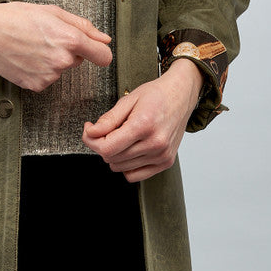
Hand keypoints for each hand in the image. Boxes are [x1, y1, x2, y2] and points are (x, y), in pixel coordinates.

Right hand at [0, 0, 111, 91]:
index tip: (96, 51)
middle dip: (67, 50)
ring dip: (51, 60)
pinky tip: (25, 57)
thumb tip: (104, 39)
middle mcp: (62, 60)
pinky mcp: (36, 85)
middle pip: (78, 60)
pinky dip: (39, 70)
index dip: (100, 52)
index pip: (104, 56)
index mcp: (70, 39)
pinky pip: (46, 79)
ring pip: (61, 69)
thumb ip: (83, 26)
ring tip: (31, 46)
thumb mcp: (53, 12)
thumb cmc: (17, 17)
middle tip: (45, 37)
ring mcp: (49, 75)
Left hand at [82, 60, 203, 181]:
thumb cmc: (156, 95)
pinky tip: (129, 149)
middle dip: (101, 144)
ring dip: (114, 154)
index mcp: (143, 125)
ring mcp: (162, 155)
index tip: (89, 130)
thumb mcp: (128, 100)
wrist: (181, 95)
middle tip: (103, 130)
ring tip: (120, 137)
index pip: (107, 148)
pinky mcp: (166, 162)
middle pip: (111, 158)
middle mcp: (155, 143)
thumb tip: (91, 134)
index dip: (91, 140)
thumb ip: (108, 119)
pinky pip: (135, 176)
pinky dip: (126, 166)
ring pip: (120, 168)